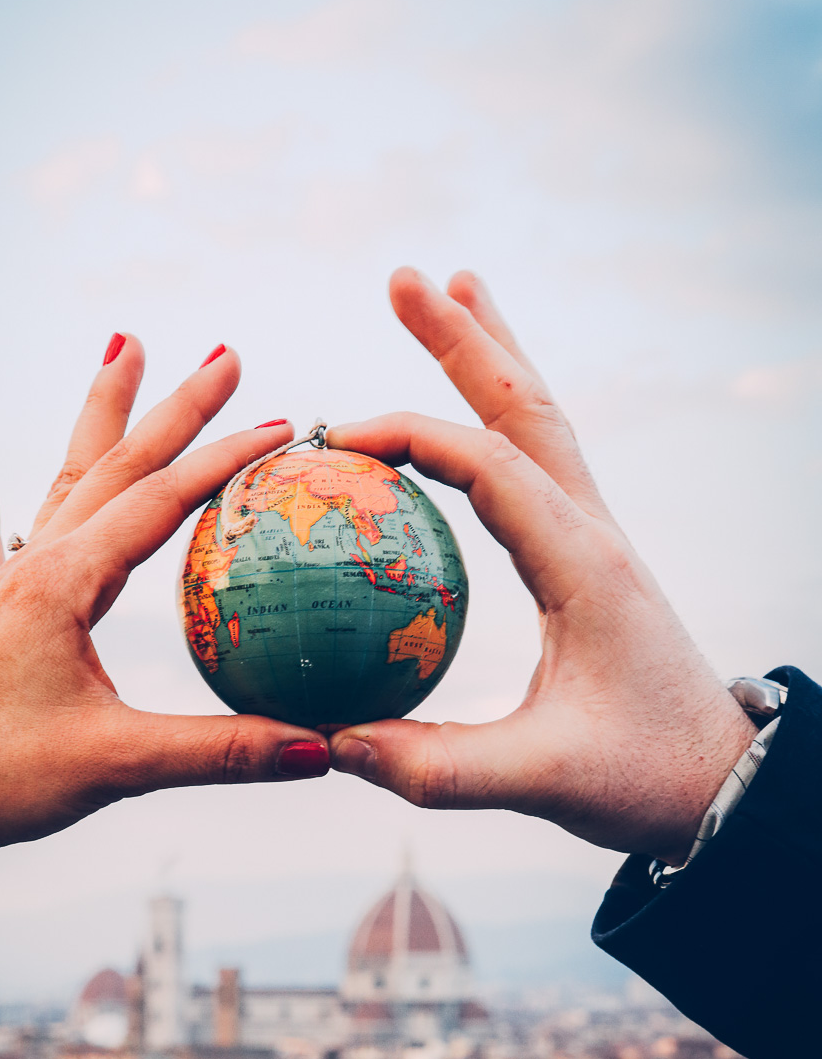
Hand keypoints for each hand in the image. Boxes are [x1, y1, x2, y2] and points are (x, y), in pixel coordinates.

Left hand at [0, 338, 326, 877]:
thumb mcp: (120, 764)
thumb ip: (222, 750)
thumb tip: (323, 749)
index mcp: (66, 583)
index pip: (162, 501)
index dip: (226, 459)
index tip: (282, 424)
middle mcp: (37, 569)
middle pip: (118, 467)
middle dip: (174, 406)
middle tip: (225, 354)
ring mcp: (6, 590)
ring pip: (65, 485)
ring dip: (101, 420)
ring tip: (120, 352)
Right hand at [327, 268, 754, 863]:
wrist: (724, 783)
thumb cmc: (645, 778)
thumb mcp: (540, 780)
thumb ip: (435, 766)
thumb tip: (333, 744)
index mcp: (582, 565)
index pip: (491, 467)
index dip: (412, 437)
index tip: (336, 437)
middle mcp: (592, 532)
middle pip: (525, 408)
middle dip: (465, 338)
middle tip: (407, 275)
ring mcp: (595, 537)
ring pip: (540, 421)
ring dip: (494, 354)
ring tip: (455, 288)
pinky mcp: (589, 556)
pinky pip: (539, 464)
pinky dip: (502, 415)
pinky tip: (477, 406)